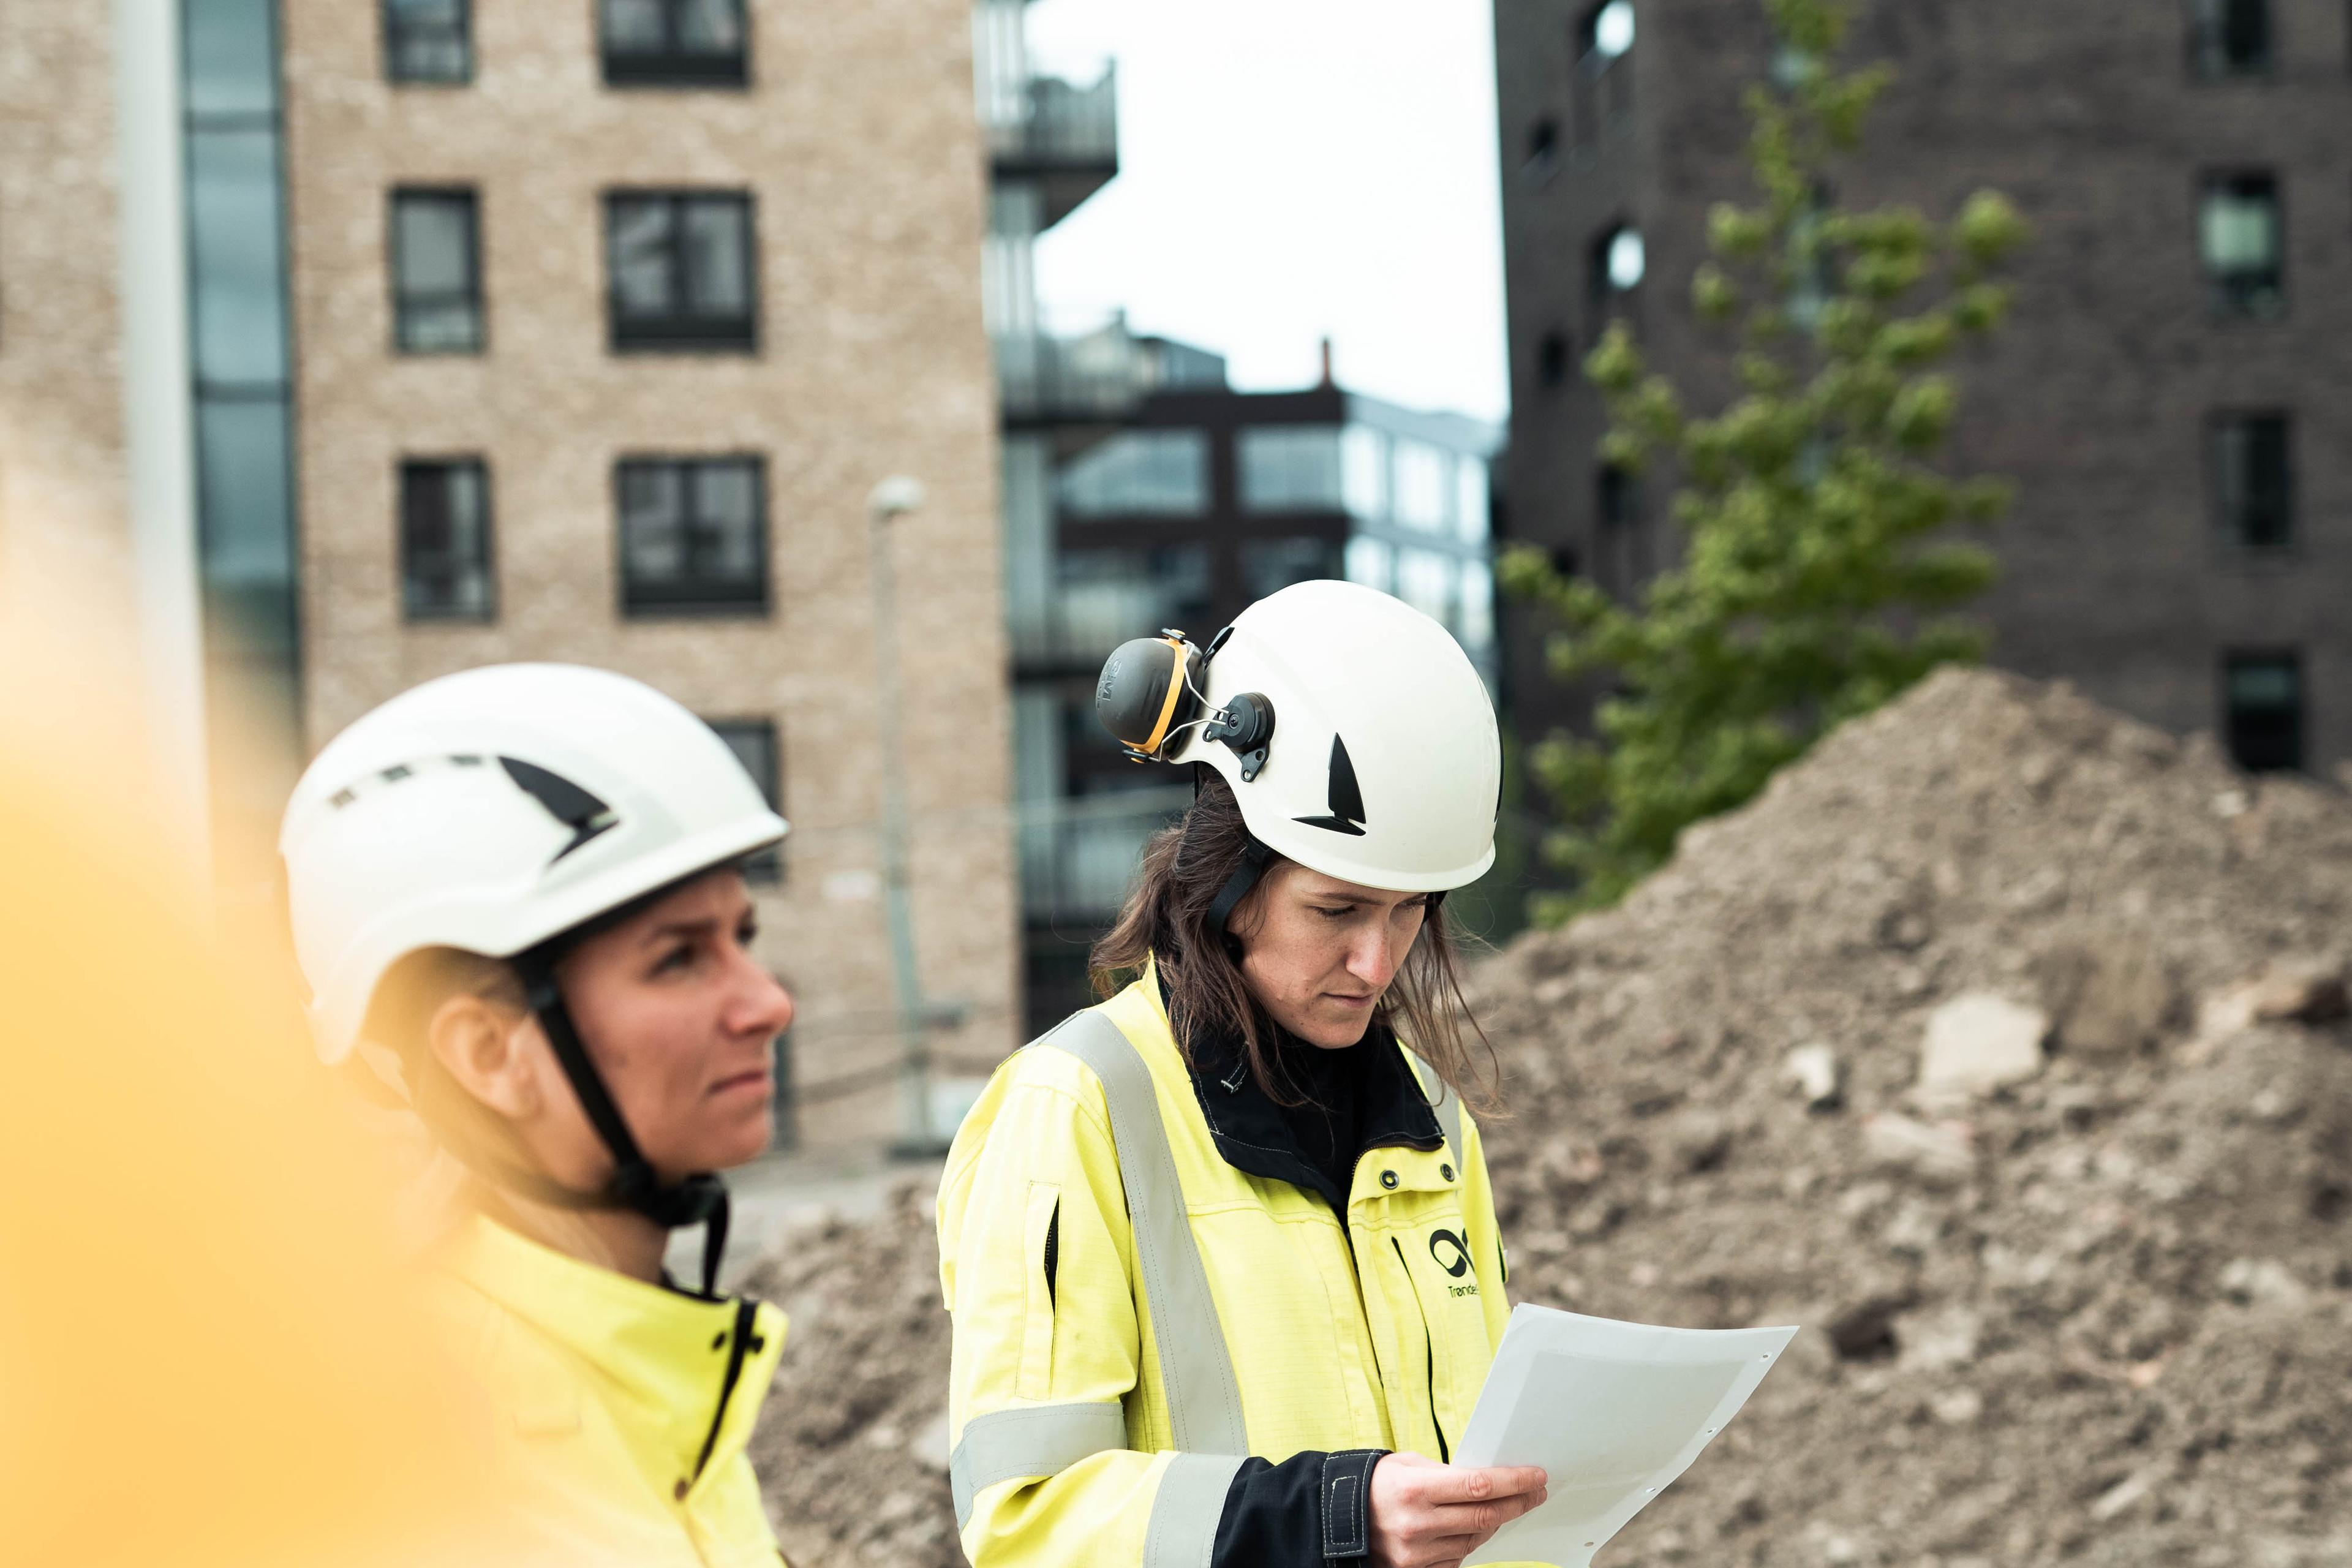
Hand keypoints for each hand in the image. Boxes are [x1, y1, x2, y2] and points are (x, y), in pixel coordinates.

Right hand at [1366, 1451, 1548, 1567]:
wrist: (1338, 1517)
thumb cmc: (1377, 1484)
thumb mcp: (1409, 1465)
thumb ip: (1447, 1474)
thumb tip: (1489, 1481)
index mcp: (1415, 1489)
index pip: (1479, 1486)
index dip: (1514, 1481)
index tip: (1536, 1476)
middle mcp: (1417, 1524)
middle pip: (1484, 1516)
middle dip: (1517, 1503)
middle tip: (1536, 1493)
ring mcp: (1416, 1553)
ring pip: (1474, 1540)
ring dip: (1494, 1522)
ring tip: (1503, 1507)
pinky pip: (1457, 1558)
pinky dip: (1469, 1542)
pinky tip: (1472, 1527)